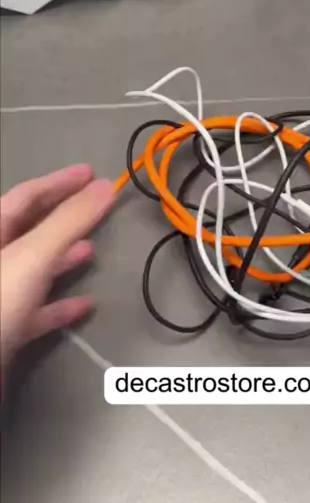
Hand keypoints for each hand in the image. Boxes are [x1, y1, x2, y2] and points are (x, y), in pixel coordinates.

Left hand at [0, 166, 113, 370]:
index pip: (25, 195)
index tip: (92, 173)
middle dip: (62, 218)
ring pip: (31, 268)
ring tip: (91, 250)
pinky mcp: (4, 329)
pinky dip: (60, 304)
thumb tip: (106, 186)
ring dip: (62, 258)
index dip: (59, 182)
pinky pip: (35, 310)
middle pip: (28, 230)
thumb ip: (69, 221)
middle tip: (96, 209)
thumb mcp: (33, 256)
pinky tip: (84, 303)